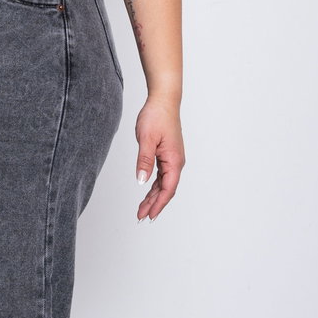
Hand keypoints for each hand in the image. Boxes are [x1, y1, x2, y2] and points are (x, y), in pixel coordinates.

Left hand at [134, 95, 183, 221]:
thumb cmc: (156, 116)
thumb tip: (142, 181)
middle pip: (166, 189)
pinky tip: (147, 192)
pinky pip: (161, 176)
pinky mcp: (167, 155)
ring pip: (163, 184)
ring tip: (142, 209)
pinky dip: (154, 186)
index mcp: (174, 160)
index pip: (168, 189)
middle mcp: (176, 162)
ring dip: (153, 197)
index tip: (149, 215)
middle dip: (154, 204)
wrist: (163, 100)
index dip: (158, 204)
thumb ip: (144, 160)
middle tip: (141, 217)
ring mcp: (172, 159)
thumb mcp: (147, 139)